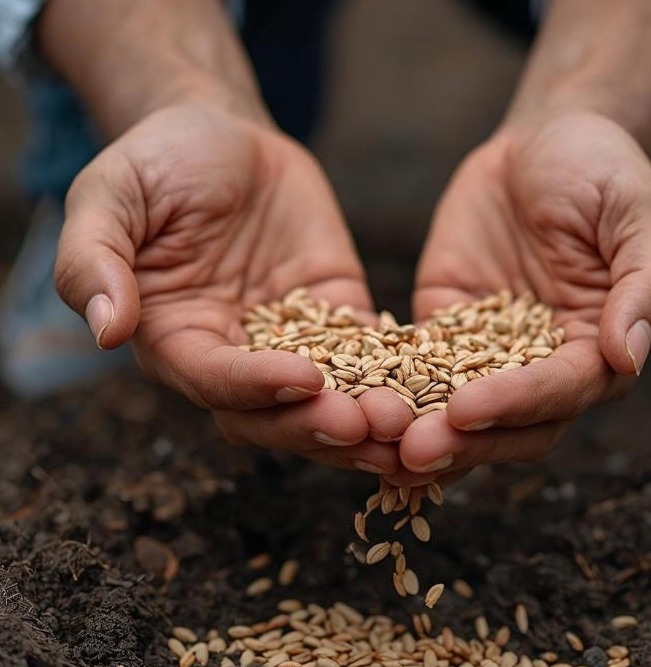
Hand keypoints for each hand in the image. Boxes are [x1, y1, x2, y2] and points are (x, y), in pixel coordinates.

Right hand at [54, 103, 409, 472]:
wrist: (223, 137)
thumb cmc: (157, 163)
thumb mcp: (109, 196)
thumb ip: (95, 261)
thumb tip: (104, 329)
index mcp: (177, 343)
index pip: (216, 384)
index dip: (257, 388)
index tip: (305, 377)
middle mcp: (236, 359)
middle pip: (278, 415)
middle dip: (324, 425)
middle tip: (375, 428)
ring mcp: (292, 345)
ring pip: (330, 401)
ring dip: (370, 421)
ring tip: (416, 427)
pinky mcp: (338, 321)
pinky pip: (372, 358)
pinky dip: (401, 378)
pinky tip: (439, 393)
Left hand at [402, 111, 650, 474]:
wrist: (545, 142)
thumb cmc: (605, 172)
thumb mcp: (641, 215)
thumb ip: (647, 286)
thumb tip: (629, 358)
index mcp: (599, 352)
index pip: (560, 394)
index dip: (515, 404)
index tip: (466, 410)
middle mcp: (544, 368)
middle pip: (506, 424)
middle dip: (461, 441)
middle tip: (410, 451)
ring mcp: (490, 355)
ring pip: (456, 412)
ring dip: (419, 432)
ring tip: (373, 443)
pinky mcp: (445, 332)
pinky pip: (414, 369)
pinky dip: (389, 394)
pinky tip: (354, 408)